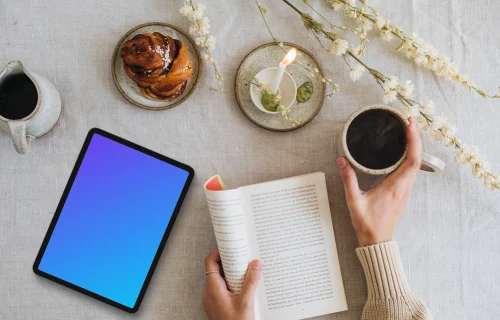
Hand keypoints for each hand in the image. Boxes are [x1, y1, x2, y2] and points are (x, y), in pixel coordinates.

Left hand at [202, 250, 261, 319]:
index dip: (219, 252)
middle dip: (230, 263)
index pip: (210, 262)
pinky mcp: (216, 304)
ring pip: (220, 279)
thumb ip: (251, 281)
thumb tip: (256, 264)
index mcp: (213, 289)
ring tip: (246, 273)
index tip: (230, 248)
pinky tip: (244, 287)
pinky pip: (222, 289)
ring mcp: (211, 299)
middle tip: (242, 259)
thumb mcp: (246, 302)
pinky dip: (232, 284)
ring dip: (232, 274)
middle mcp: (209, 292)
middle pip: (216, 269)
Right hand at [336, 117, 421, 246]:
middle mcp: (404, 187)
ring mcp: (405, 191)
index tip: (410, 125)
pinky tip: (403, 152)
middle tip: (408, 122)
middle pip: (417, 159)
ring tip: (407, 132)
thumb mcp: (354, 200)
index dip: (414, 141)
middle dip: (415, 138)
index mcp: (395, 187)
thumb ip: (348, 179)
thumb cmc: (367, 223)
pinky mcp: (403, 193)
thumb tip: (342, 160)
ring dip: (414, 147)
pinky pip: (411, 171)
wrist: (376, 240)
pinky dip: (410, 157)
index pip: (412, 160)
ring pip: (416, 165)